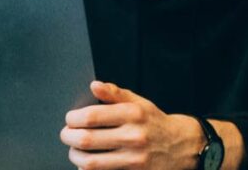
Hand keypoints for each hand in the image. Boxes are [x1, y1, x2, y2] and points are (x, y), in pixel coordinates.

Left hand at [59, 80, 202, 169]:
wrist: (181, 146)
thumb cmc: (154, 122)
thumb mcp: (138, 102)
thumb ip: (114, 93)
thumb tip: (94, 85)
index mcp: (132, 114)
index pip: (91, 116)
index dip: (73, 119)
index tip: (70, 119)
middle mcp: (133, 137)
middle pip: (87, 140)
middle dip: (68, 137)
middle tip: (66, 134)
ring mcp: (134, 160)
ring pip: (91, 162)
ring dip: (75, 156)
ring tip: (74, 150)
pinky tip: (86, 164)